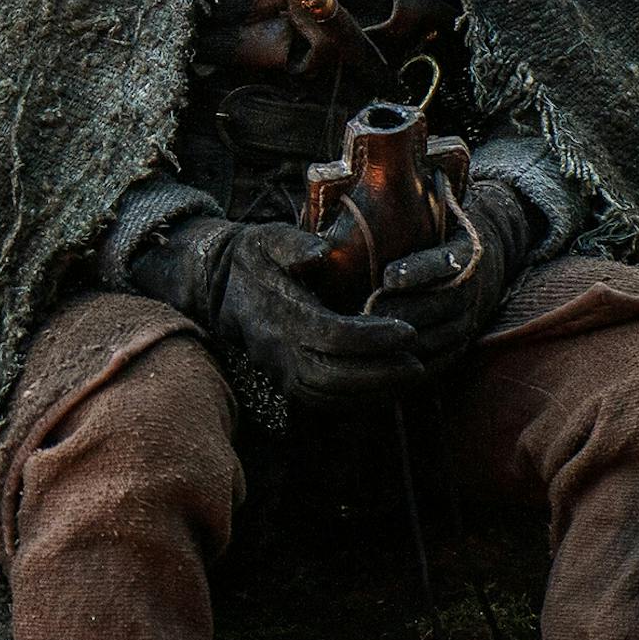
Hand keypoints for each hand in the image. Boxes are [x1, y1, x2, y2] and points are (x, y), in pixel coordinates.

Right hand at [218, 223, 421, 406]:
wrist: (220, 287)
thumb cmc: (255, 257)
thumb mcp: (269, 238)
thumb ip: (293, 243)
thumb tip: (322, 251)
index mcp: (278, 311)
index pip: (331, 334)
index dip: (373, 336)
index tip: (408, 330)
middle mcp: (275, 348)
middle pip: (333, 375)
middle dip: (381, 372)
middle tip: (419, 362)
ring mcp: (277, 370)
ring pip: (329, 395)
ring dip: (373, 390)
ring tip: (410, 375)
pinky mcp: (283, 382)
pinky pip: (323, 401)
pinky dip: (358, 399)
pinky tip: (386, 385)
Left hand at [367, 183, 523, 368]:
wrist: (487, 246)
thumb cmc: (438, 220)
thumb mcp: (428, 202)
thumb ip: (395, 196)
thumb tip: (339, 174)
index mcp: (465, 246)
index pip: (446, 261)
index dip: (418, 270)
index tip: (387, 276)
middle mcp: (474, 283)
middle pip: (438, 306)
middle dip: (398, 312)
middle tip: (357, 315)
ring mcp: (472, 315)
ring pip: (440, 336)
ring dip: (402, 340)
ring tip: (361, 338)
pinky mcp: (466, 339)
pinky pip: (444, 359)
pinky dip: (415, 363)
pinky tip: (383, 362)